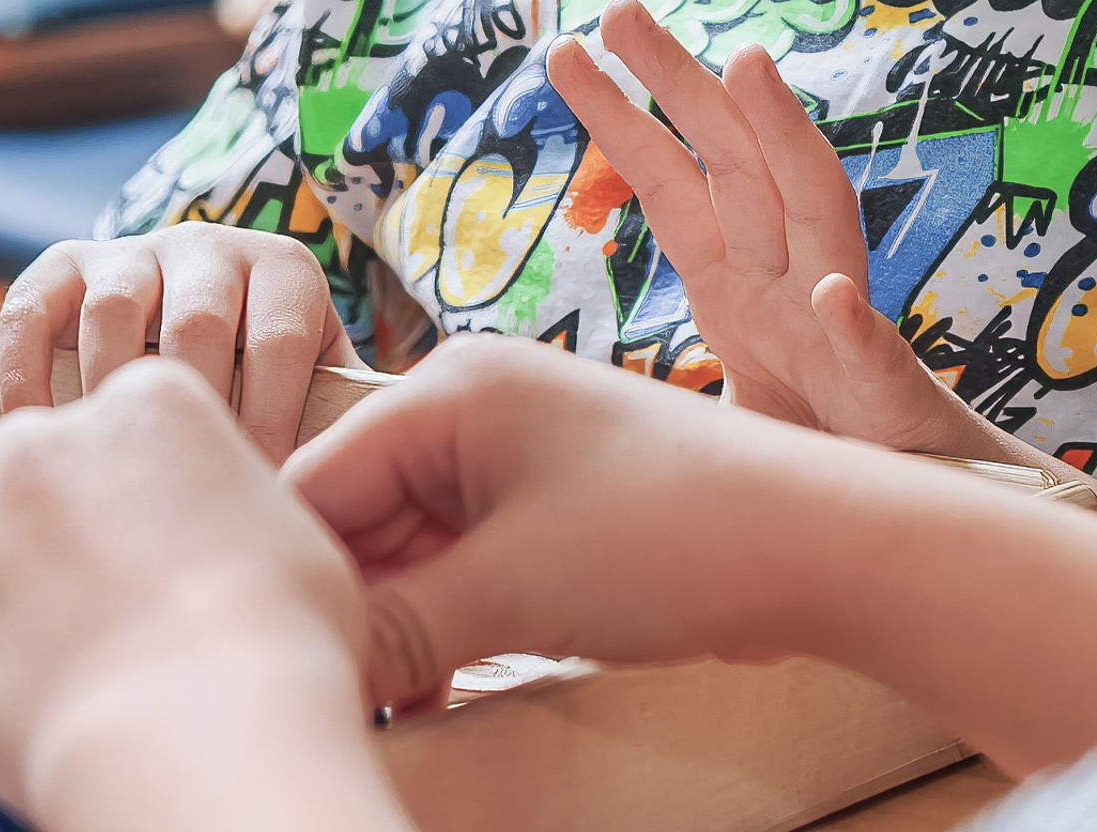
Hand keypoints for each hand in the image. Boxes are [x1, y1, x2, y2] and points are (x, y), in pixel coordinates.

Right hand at [0, 222, 362, 459]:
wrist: (210, 323)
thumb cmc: (271, 386)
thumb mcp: (319, 385)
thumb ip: (333, 424)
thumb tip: (331, 498)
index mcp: (283, 272)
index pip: (280, 338)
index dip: (268, 420)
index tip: (255, 493)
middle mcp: (210, 246)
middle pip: (196, 321)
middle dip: (191, 414)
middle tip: (181, 493)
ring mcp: (135, 250)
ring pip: (115, 307)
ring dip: (109, 391)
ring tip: (109, 466)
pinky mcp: (66, 264)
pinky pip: (33, 304)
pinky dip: (26, 366)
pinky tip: (32, 428)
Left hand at [0, 361, 387, 831]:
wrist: (206, 738)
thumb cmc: (270, 630)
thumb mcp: (292, 524)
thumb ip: (227, 506)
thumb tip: (225, 543)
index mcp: (141, 403)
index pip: (129, 423)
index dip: (152, 487)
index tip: (174, 536)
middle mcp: (41, 453)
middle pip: (39, 477)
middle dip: (67, 529)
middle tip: (130, 599)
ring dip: (30, 613)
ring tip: (109, 674)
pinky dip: (0, 700)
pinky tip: (65, 723)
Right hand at [288, 333, 836, 710]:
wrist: (820, 540)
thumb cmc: (671, 537)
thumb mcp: (515, 589)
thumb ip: (399, 627)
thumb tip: (314, 669)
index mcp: (448, 389)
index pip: (320, 477)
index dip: (294, 572)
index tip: (276, 659)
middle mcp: (470, 402)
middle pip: (360, 510)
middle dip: (351, 602)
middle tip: (337, 696)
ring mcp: (512, 449)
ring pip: (410, 540)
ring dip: (400, 620)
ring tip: (390, 706)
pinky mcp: (547, 495)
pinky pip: (463, 552)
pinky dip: (448, 614)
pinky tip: (436, 685)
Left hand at [547, 0, 971, 453]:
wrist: (933, 536)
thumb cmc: (827, 462)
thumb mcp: (724, 416)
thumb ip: (668, 390)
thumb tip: (581, 396)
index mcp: (741, 288)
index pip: (673, 185)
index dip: (622, 118)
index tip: (568, 52)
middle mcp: (791, 285)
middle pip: (733, 164)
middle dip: (679, 82)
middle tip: (620, 8)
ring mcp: (843, 336)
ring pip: (818, 217)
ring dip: (786, 140)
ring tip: (748, 66)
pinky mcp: (894, 406)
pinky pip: (877, 362)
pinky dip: (856, 327)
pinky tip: (831, 294)